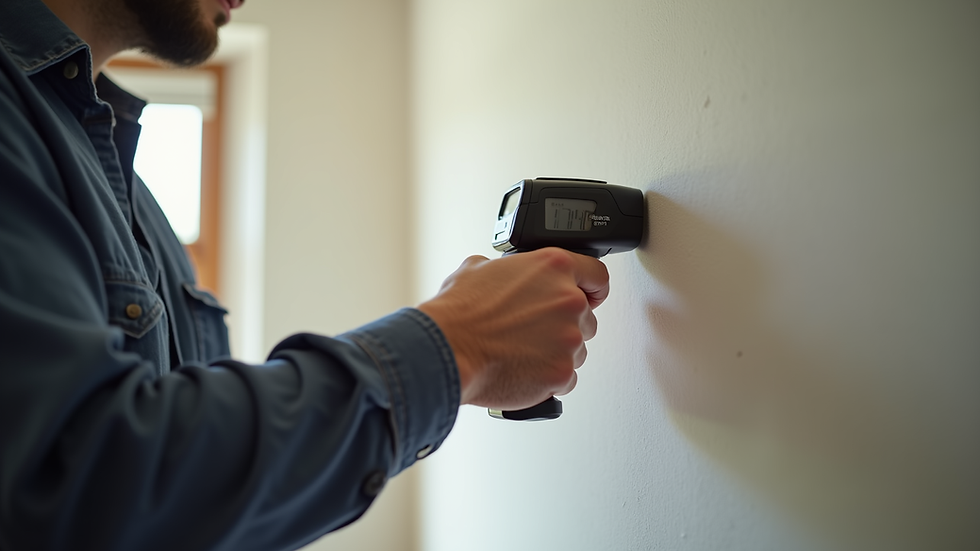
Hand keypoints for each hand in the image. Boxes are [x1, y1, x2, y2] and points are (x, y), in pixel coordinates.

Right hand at [417, 248, 609, 409]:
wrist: (445, 351)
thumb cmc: (458, 313)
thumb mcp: (479, 268)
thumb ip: (511, 269)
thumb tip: (510, 276)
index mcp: (553, 267)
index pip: (597, 276)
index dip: (592, 289)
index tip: (590, 297)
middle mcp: (568, 300)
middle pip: (586, 317)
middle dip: (564, 325)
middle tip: (533, 332)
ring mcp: (568, 339)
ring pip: (577, 349)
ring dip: (557, 352)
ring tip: (522, 352)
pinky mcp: (562, 373)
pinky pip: (566, 378)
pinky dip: (549, 377)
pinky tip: (523, 370)